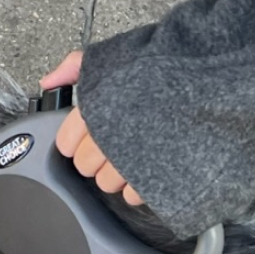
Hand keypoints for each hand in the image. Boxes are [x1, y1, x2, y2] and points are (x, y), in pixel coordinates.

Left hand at [40, 52, 144, 207]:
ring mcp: (132, 159)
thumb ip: (74, 67)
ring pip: (107, 183)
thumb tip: (48, 82)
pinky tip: (145, 172)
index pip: (66, 142)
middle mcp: (109, 136)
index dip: (74, 140)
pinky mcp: (156, 176)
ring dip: (115, 175)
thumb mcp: (111, 58)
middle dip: (94, 159)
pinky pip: (134, 195)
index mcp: (94, 109)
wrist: (206, 83)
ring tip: (129, 159)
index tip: (85, 136)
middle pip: (85, 166)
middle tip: (109, 147)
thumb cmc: (158, 69)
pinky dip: (137, 188)